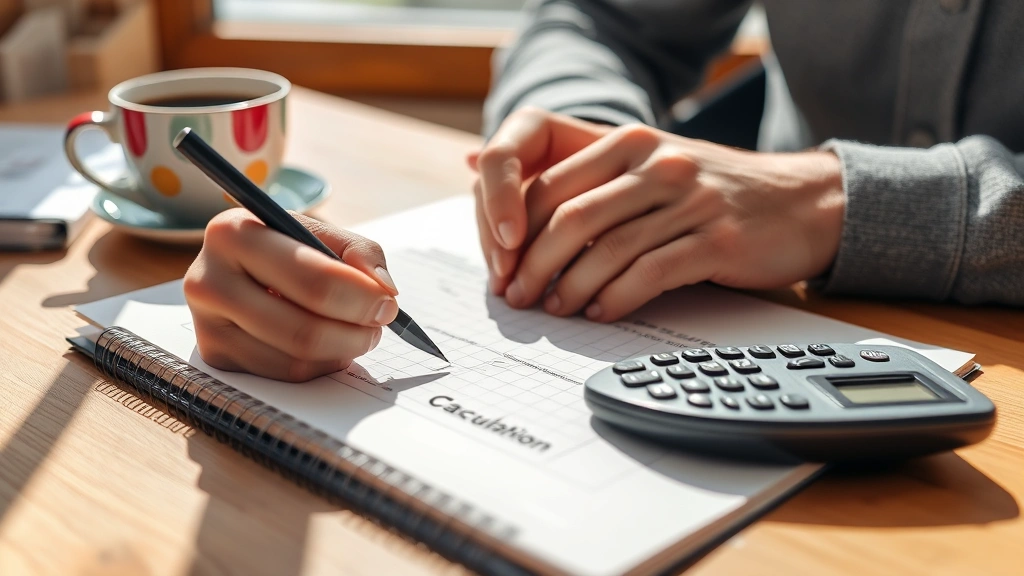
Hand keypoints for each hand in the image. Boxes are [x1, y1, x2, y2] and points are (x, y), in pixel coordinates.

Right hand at [183, 209, 398, 381]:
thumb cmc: (285, 246)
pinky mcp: (214, 355)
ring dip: (341, 351)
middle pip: (303, 330)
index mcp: (234, 234)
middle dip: (355, 332)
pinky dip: (318, 364)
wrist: (237, 263)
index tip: (388, 303)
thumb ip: (360, 253)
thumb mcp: (319, 233)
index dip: (360, 297)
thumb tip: (384, 289)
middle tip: (378, 324)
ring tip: (355, 331)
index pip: (312, 279)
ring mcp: (206, 323)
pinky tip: (325, 343)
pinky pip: (283, 374)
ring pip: (295, 359)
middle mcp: (208, 279)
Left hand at [470, 108, 844, 321]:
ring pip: (608, 251)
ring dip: (571, 288)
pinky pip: (650, 274)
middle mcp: (658, 165)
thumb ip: (591, 180)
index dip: (517, 230)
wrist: (802, 201)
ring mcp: (690, 202)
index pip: (552, 184)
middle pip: (572, 219)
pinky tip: (601, 312)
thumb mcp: (653, 168)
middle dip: (534, 264)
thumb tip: (504, 185)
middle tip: (517, 296)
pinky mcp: (717, 240)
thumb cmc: (714, 193)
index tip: (503, 264)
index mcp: (631, 143)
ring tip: (555, 309)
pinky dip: (617, 298)